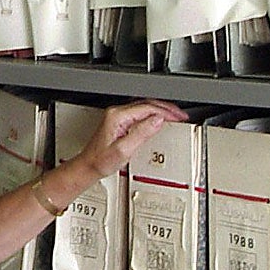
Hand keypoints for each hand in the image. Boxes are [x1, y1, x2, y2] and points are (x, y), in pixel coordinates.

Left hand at [71, 100, 188, 179]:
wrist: (88, 166)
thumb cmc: (101, 161)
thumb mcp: (124, 150)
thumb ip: (141, 133)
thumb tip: (157, 120)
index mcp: (118, 116)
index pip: (147, 108)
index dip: (165, 112)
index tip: (178, 117)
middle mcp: (116, 112)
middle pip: (147, 103)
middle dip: (166, 108)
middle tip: (181, 115)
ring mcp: (117, 115)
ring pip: (144, 106)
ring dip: (161, 109)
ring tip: (174, 115)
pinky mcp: (118, 121)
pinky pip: (140, 112)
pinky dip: (153, 114)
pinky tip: (160, 119)